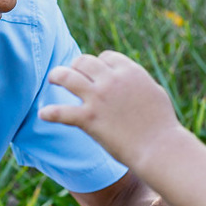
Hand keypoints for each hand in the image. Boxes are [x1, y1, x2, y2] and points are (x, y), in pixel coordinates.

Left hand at [41, 51, 182, 169]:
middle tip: (70, 74)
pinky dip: (50, 113)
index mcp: (129, 71)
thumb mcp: (154, 92)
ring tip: (53, 79)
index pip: (106, 57)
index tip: (95, 73)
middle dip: (76, 66)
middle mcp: (111, 79)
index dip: (98, 64)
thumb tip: (132, 79)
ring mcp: (98, 98)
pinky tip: (43, 114)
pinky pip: (61, 112)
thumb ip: (139, 82)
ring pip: (67, 76)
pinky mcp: (89, 118)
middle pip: (84, 61)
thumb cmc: (162, 124)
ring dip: (57, 76)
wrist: (159, 147)